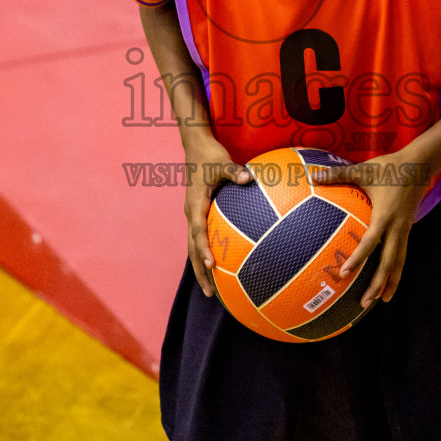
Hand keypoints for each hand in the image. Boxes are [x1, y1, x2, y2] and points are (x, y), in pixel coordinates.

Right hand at [184, 141, 251, 297]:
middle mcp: (191, 213)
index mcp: (195, 204)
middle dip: (200, 272)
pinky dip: (205, 254)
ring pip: (194, 247)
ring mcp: (194, 214)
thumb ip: (235, 171)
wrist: (195, 146)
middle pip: (192, 248)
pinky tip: (219, 266)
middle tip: (211, 294)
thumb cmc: (209, 154)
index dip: (203, 249)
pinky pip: (200, 238)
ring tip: (212, 290)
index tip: (211, 266)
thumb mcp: (222, 161)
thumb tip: (249, 178)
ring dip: (200, 268)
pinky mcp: (198, 213)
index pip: (198, 232)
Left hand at [311, 151, 433, 307]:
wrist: (420, 165)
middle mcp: (397, 227)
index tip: (345, 273)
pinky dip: (396, 271)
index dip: (358, 258)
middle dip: (378, 284)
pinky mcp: (407, 230)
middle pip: (389, 262)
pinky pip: (402, 255)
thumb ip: (338, 174)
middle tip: (365, 302)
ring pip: (399, 263)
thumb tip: (313, 175)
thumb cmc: (389, 168)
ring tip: (381, 301)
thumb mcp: (363, 170)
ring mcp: (404, 230)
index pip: (371, 242)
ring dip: (391, 283)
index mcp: (385, 215)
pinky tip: (389, 282)